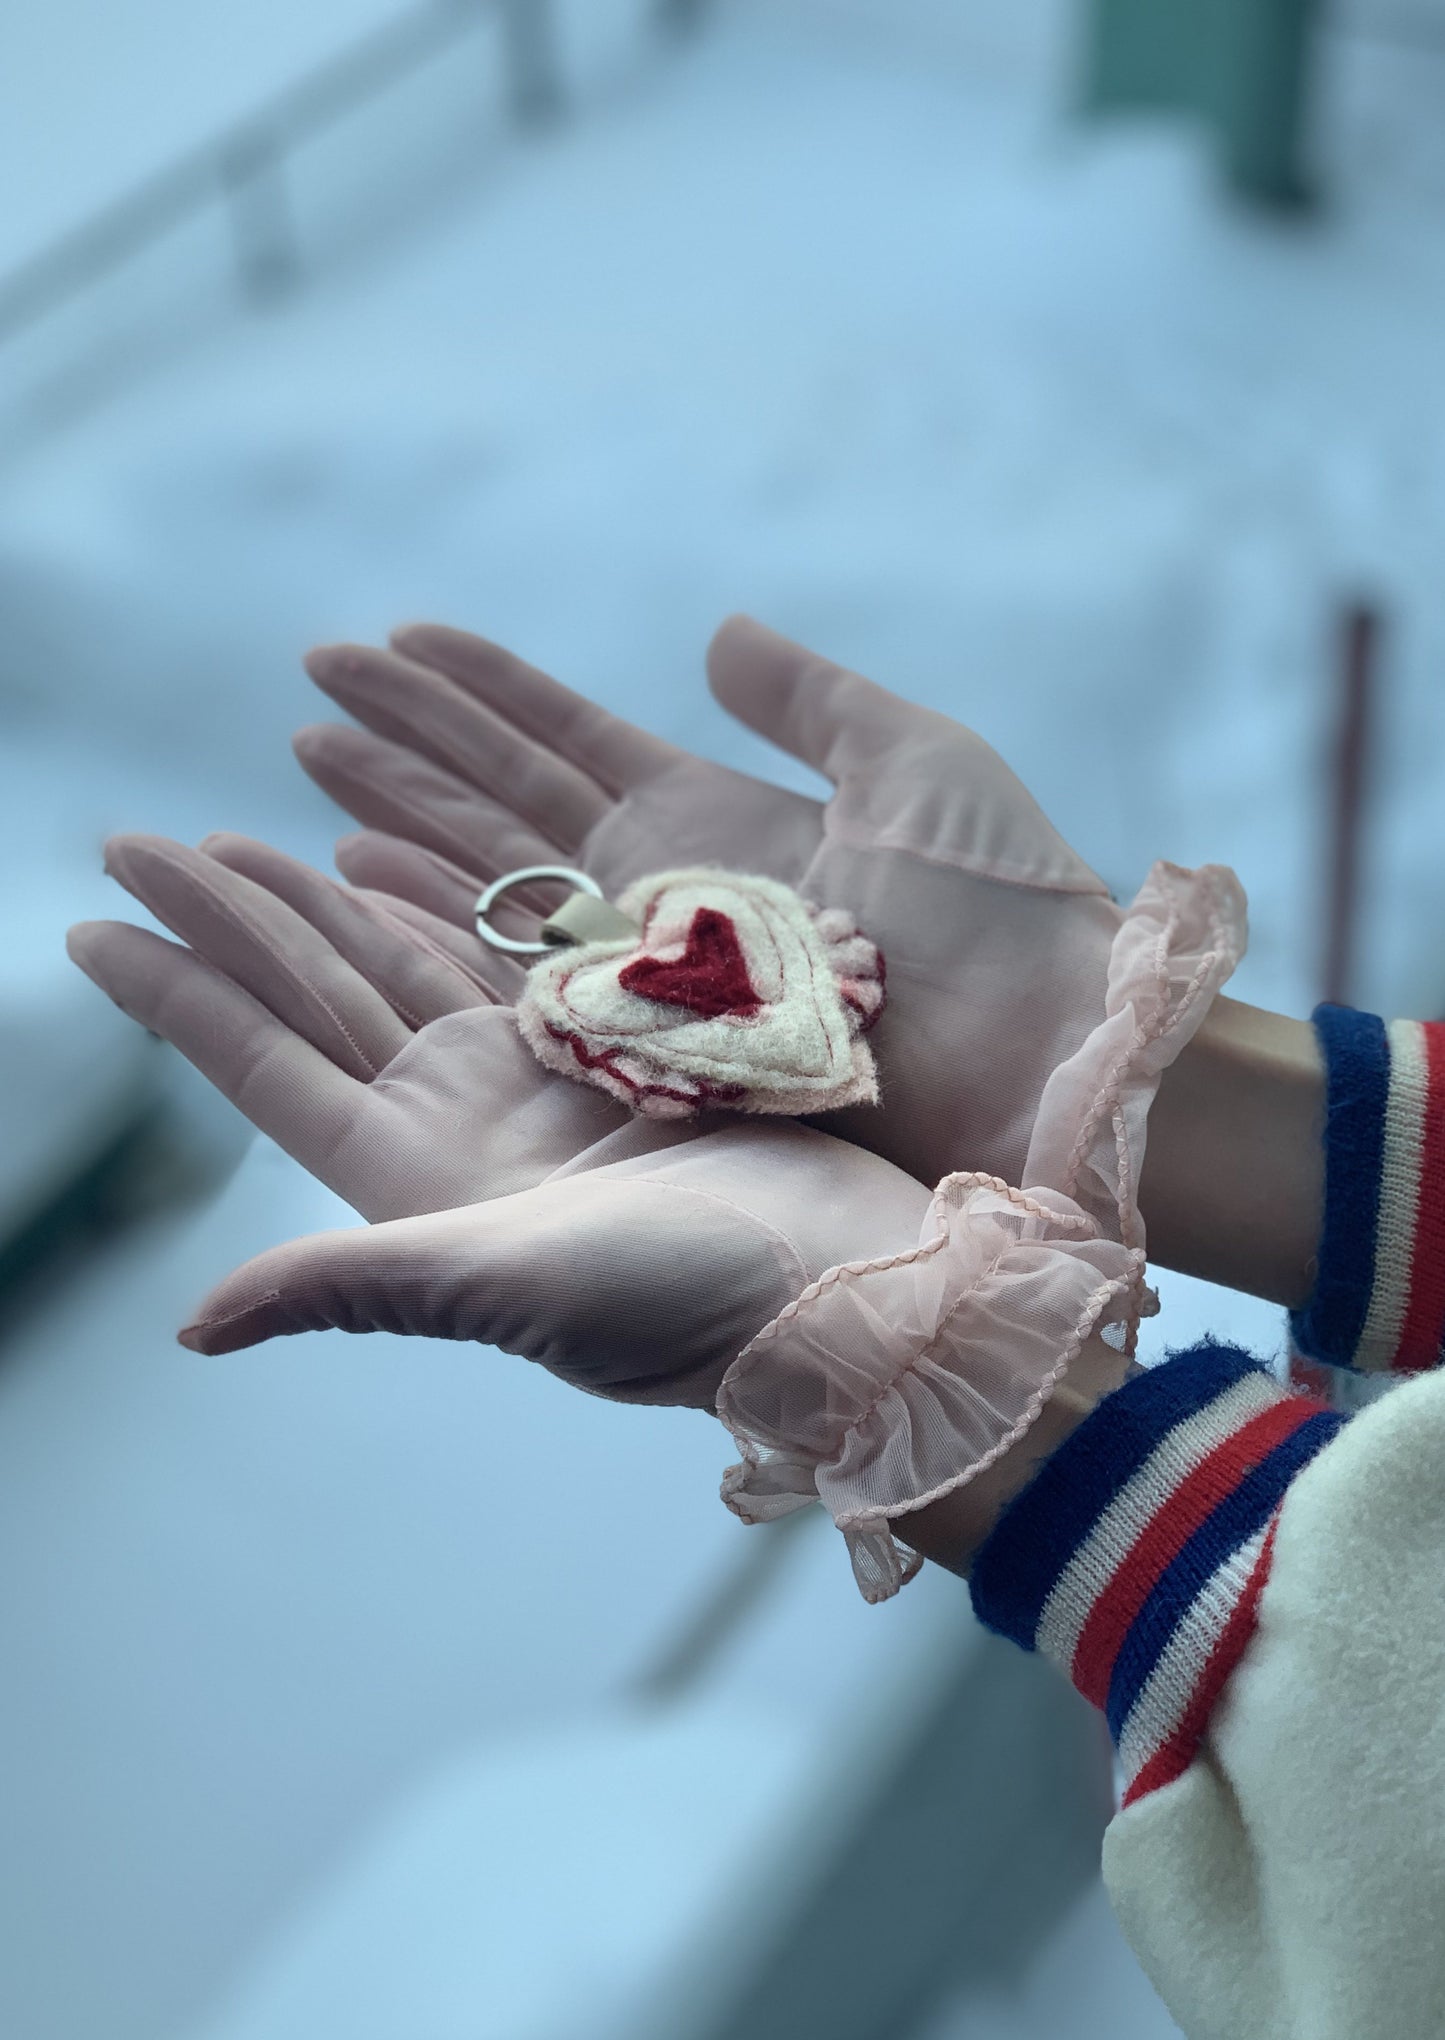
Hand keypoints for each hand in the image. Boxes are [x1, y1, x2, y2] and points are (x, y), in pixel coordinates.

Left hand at [68, 835, 929, 1406]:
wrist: (855, 1286)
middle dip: (232, 919)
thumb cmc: (688, 1303)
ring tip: (245, 840)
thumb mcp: (508, 1292)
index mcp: (417, 1179)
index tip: (89, 922)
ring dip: (322, 903)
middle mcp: (462, 1133)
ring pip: (402, 970)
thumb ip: (354, 1285)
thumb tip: (192, 1328)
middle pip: (318, 998)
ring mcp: (536, 1091)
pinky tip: (395, 869)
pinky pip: (502, 964)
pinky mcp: (616, 1058)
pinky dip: (444, 911)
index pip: (266, 1064)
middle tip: (144, 840)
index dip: (177, 992)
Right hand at [296, 619, 1123, 1190]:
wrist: (1043, 1048)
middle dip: (410, 747)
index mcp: (721, 818)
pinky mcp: (644, 1041)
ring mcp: (646, 972)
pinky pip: (521, 974)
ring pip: (493, 880)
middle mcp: (664, 896)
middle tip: (313, 688)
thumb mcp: (912, 762)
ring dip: (400, 820)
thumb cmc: (1002, 904)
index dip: (481, 692)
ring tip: (310, 764)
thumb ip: (806, 699)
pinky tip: (358, 874)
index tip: (396, 639)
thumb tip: (715, 631)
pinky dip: (438, 918)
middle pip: (508, 805)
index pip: (569, 742)